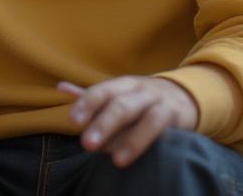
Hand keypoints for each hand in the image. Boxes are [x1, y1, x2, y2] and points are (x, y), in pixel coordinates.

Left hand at [58, 76, 199, 167]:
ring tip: (114, 159)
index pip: (102, 91)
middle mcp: (141, 90)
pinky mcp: (176, 118)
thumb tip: (59, 88)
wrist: (183, 96)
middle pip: (121, 104)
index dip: (87, 104)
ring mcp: (160, 103)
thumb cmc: (141, 99)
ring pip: (145, 118)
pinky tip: (135, 156)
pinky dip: (148, 142)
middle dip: (103, 124)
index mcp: (123, 84)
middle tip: (86, 144)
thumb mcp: (118, 93)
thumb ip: (91, 96)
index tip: (73, 121)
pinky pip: (162, 131)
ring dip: (130, 139)